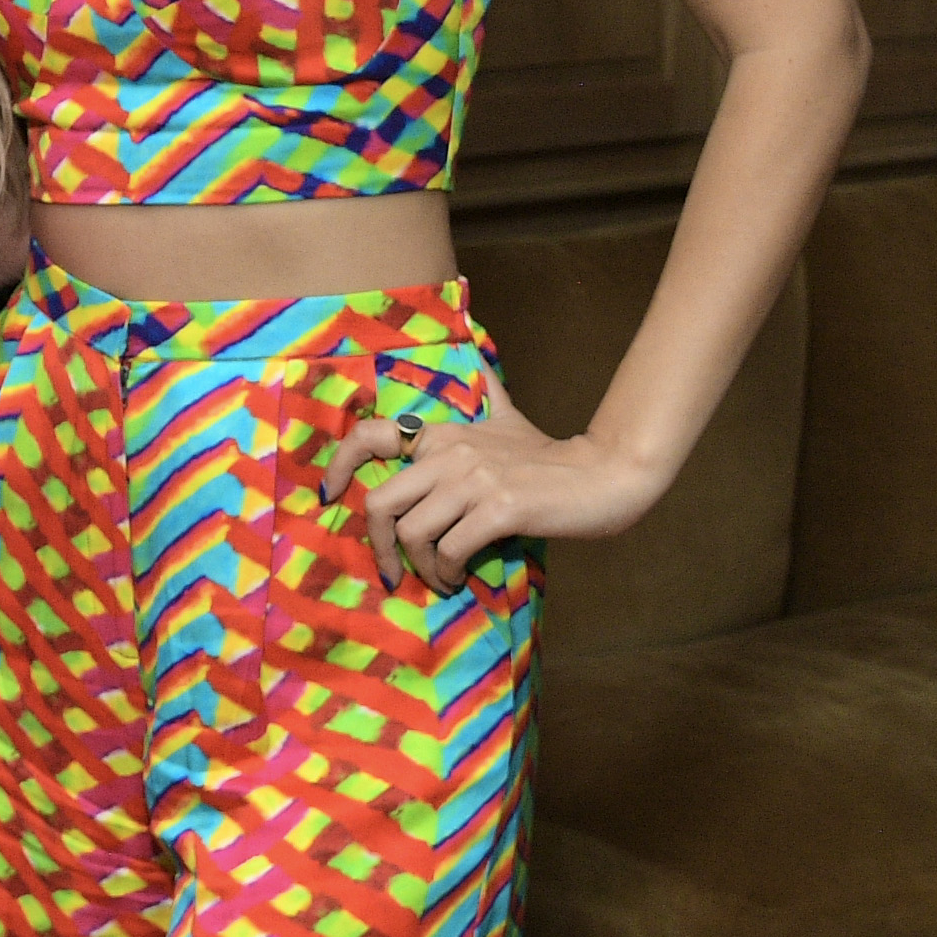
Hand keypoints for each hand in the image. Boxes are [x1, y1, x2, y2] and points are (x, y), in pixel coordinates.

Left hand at [317, 377, 675, 588]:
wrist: (606, 475)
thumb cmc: (553, 457)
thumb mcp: (510, 418)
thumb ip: (488, 395)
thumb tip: (480, 358)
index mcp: (443, 434)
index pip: (369, 436)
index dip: (338, 467)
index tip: (330, 496)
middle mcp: (450, 453)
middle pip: (380, 502)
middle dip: (379, 546)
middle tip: (395, 571)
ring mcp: (473, 480)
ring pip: (412, 532)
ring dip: (420, 567)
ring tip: (440, 578)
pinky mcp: (499, 509)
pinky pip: (450, 549)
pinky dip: (448, 572)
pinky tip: (461, 578)